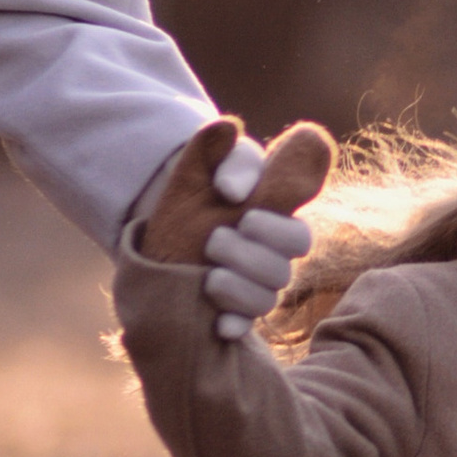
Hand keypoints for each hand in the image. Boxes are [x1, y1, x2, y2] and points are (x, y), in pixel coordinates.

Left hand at [133, 116, 331, 337]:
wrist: (157, 236)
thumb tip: (230, 130)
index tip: (245, 213)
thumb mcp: (197, 168)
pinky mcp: (235, 309)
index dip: (280, 222)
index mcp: (274, 212)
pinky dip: (234, 324)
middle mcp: (273, 249)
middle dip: (255, 249)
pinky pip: (246, 323)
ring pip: (270, 291)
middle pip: (291, 255)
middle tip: (217, 239)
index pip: (300, 218)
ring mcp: (256, 282)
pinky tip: (218, 325)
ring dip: (238, 283)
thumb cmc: (189, 197)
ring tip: (208, 273)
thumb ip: (216, 146)